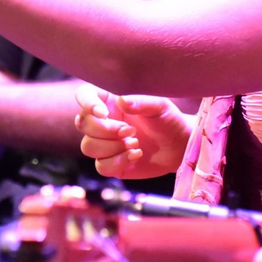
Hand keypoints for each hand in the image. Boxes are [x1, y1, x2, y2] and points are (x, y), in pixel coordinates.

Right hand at [74, 85, 193, 180]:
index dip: (87, 103)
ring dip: (111, 147)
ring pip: (88, 146)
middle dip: (105, 130)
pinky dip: (118, 162)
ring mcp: (105, 144)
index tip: (103, 113)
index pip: (84, 95)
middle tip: (130, 130)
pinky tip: (136, 155)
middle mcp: (103, 122)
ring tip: (135, 143)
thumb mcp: (159, 106)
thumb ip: (141, 102)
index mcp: (109, 101)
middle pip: (83, 124)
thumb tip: (121, 100)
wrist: (178, 146)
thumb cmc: (168, 120)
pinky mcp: (111, 164)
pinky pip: (101, 166)